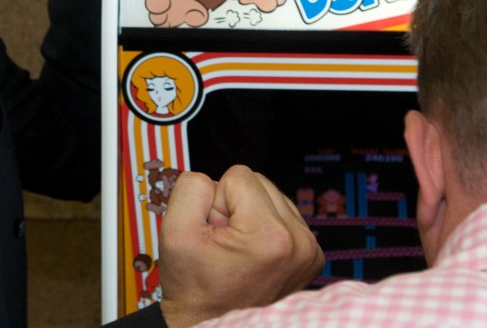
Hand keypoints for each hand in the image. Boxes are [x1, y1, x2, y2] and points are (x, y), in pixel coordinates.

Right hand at [157, 166, 324, 327]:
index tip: (214, 234)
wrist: (212, 324)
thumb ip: (191, 187)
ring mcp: (309, 250)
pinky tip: (252, 253)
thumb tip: (213, 178)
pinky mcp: (311, 255)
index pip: (239, 175)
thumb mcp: (175, 231)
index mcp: (270, 236)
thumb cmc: (196, 289)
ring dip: (250, 215)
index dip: (216, 201)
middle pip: (259, 182)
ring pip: (271, 196)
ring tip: (237, 249)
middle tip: (223, 241)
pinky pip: (283, 215)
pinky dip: (264, 228)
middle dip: (234, 206)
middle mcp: (298, 242)